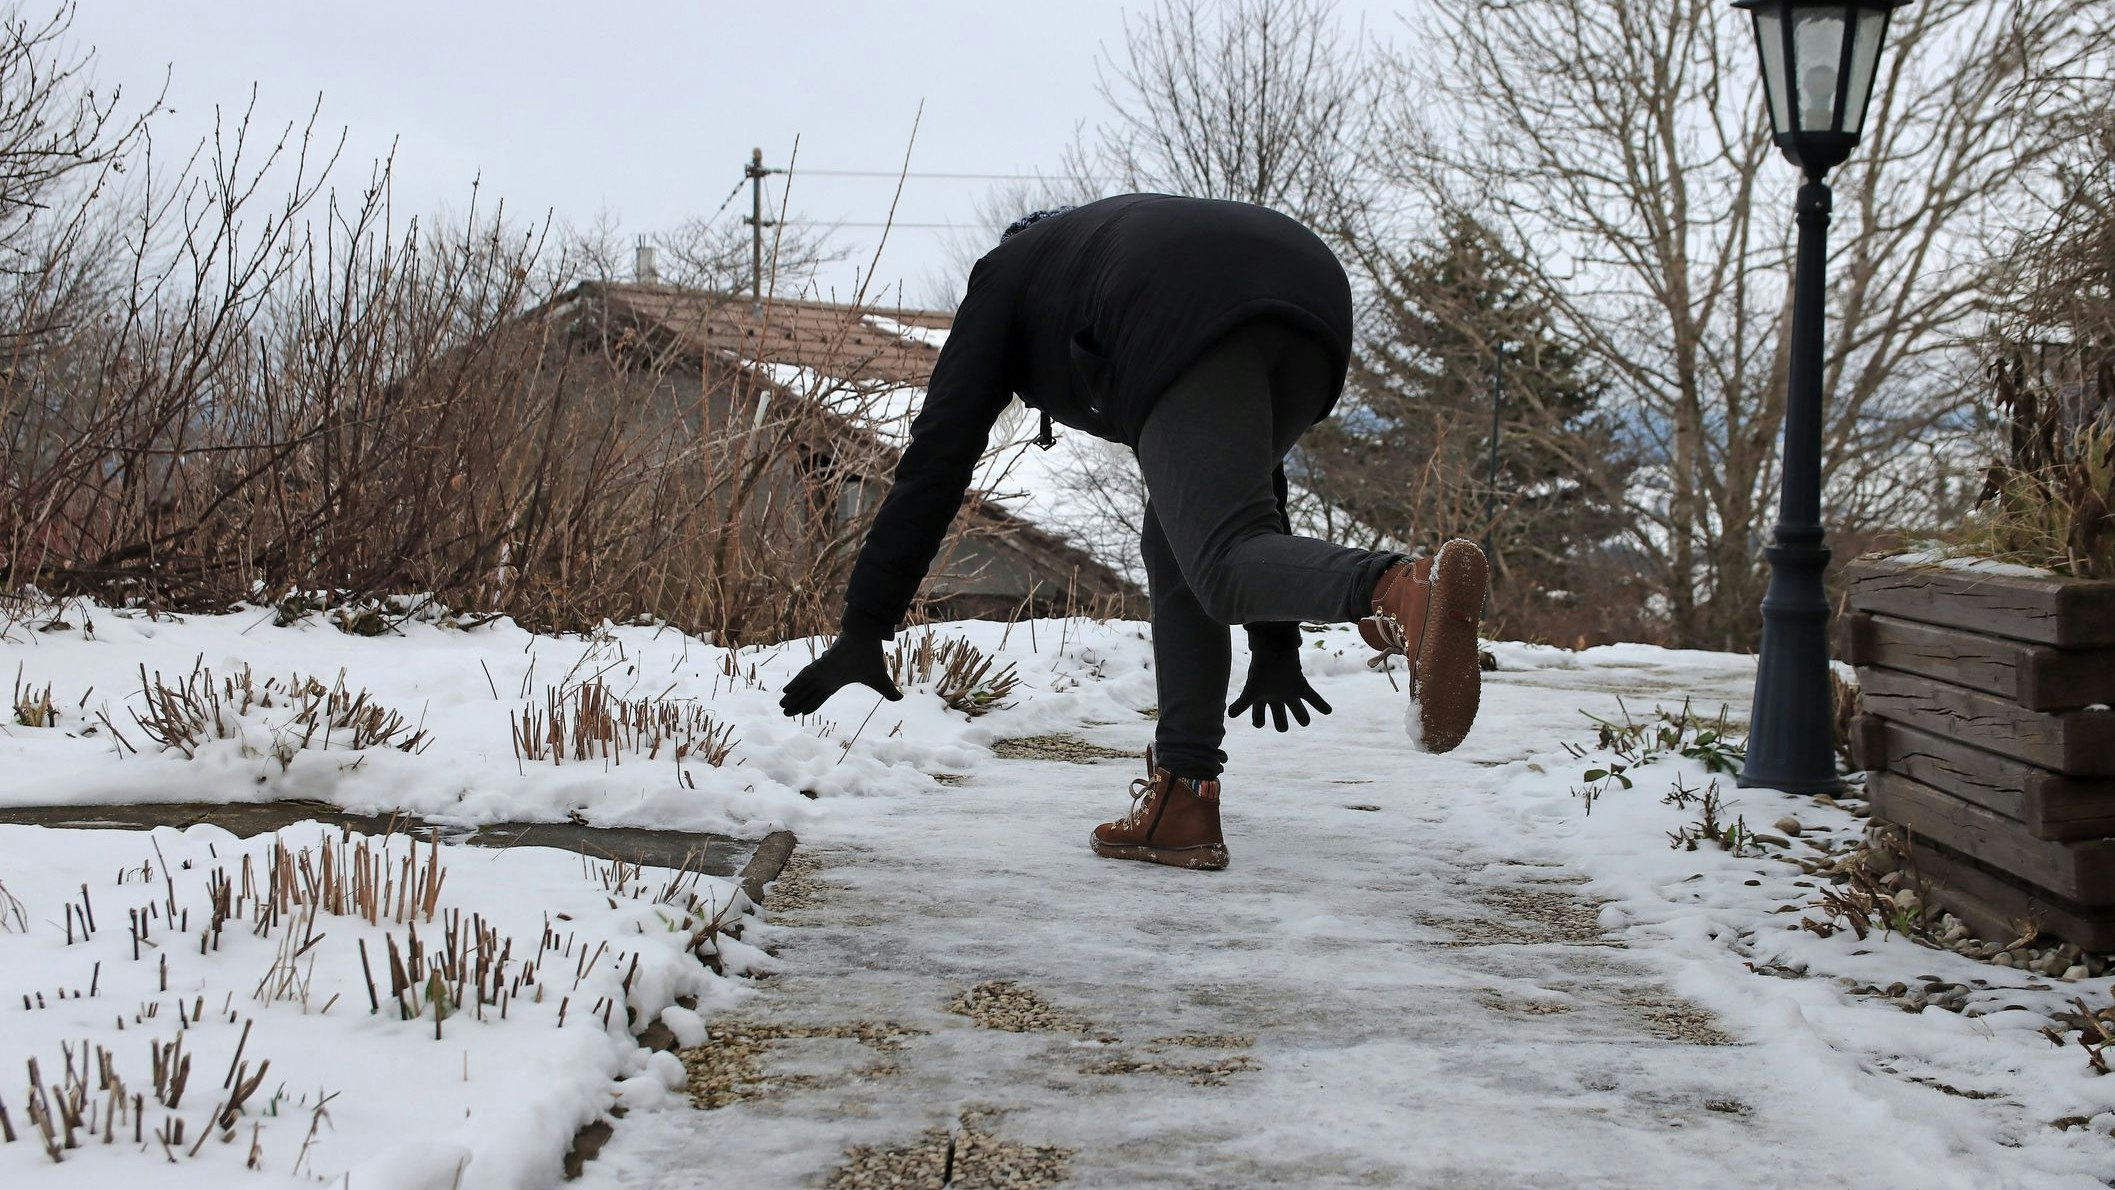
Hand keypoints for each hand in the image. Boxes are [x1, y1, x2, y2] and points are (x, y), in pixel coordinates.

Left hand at [778, 633, 902, 715]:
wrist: (867, 636)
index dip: (812, 704)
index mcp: (836, 681)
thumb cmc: (870, 655)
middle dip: (798, 703)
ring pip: (804, 687)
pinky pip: (805, 675)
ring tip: (782, 707)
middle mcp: (826, 677)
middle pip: (809, 693)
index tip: (803, 713)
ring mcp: (822, 670)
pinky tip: (785, 691)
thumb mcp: (879, 679)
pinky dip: (796, 683)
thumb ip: (887, 691)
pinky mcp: (821, 664)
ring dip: (793, 697)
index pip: (821, 696)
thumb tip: (900, 700)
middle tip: (785, 712)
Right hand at [1228, 646, 1331, 731]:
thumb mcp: (1251, 690)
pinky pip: (1313, 698)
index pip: (1259, 717)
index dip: (1259, 722)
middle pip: (1279, 718)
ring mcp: (1288, 693)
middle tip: (1283, 726)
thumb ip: (1242, 704)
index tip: (1259, 723)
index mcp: (1261, 699)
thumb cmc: (1260, 669)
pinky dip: (1321, 705)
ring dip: (1303, 717)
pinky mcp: (1300, 686)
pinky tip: (1328, 711)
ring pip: (1298, 710)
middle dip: (1282, 724)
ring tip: (1305, 721)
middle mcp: (1275, 698)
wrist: (1273, 650)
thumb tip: (1230, 715)